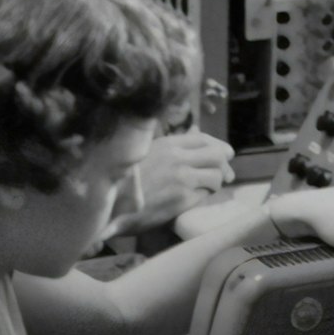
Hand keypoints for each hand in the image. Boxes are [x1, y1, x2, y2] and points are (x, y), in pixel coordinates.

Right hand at [106, 129, 235, 236]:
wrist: (108, 202)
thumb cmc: (121, 179)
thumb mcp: (144, 153)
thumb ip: (168, 146)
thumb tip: (193, 132)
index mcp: (166, 143)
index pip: (203, 138)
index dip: (217, 146)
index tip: (223, 155)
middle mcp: (177, 156)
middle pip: (217, 155)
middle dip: (224, 166)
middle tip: (225, 176)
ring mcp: (182, 177)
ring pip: (216, 176)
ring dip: (215, 183)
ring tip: (207, 190)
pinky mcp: (182, 199)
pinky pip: (205, 194)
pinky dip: (204, 196)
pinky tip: (194, 200)